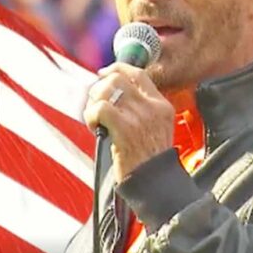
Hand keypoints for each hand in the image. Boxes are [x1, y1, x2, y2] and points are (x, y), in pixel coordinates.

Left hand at [84, 63, 174, 181]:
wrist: (154, 184)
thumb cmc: (148, 160)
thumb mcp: (154, 128)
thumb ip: (140, 108)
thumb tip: (111, 90)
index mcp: (161, 105)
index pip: (138, 73)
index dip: (116, 68)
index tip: (103, 74)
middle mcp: (152, 107)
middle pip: (118, 78)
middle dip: (99, 88)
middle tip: (95, 104)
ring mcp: (139, 117)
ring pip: (106, 90)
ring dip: (93, 102)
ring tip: (95, 119)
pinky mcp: (125, 129)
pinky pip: (100, 108)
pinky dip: (91, 115)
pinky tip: (95, 128)